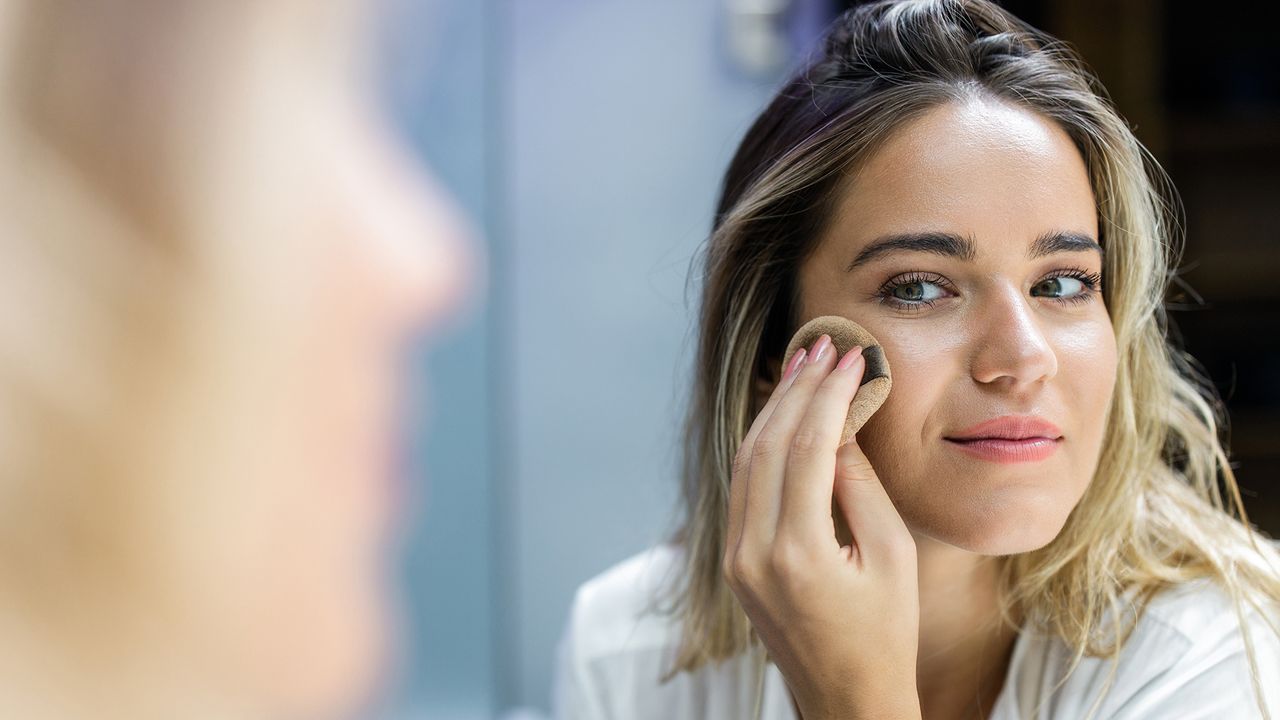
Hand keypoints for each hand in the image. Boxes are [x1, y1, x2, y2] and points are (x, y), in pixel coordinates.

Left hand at [722, 334, 921, 719]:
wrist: (846, 698)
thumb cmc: (885, 632)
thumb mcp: (891, 555)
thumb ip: (860, 485)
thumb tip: (840, 422)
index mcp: (798, 554)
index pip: (806, 448)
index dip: (828, 395)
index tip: (850, 357)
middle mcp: (754, 553)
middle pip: (767, 445)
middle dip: (797, 389)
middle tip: (822, 344)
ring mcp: (736, 559)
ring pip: (746, 460)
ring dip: (774, 409)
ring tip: (803, 365)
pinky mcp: (734, 562)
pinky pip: (742, 487)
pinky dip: (761, 443)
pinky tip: (781, 413)